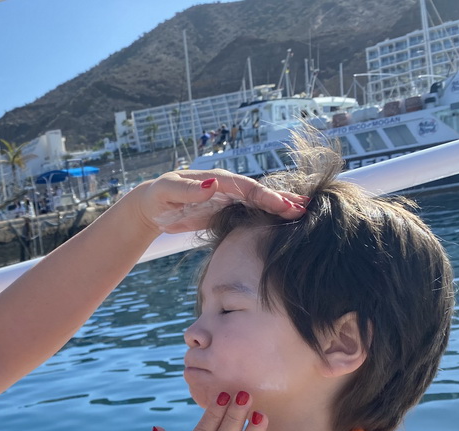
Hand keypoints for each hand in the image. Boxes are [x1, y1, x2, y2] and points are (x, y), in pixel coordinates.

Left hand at [128, 169, 306, 234]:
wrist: (153, 206)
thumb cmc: (159, 197)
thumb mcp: (168, 191)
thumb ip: (188, 190)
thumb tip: (212, 186)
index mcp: (216, 180)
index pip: (246, 188)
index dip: (265, 196)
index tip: (283, 205)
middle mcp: (226, 187)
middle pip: (258, 193)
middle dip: (281, 200)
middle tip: (305, 208)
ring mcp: (228, 199)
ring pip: (258, 203)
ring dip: (280, 207)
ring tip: (303, 212)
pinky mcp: (226, 212)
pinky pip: (250, 213)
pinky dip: (267, 216)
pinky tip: (282, 221)